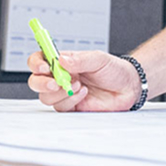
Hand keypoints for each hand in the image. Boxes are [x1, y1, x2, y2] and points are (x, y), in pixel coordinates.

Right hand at [26, 50, 140, 111]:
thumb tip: (61, 60)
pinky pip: (60, 107)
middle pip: (36, 81)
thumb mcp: (99, 59)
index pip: (41, 60)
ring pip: (46, 96)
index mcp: (64, 61)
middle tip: (56, 83)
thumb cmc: (114, 70)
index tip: (45, 67)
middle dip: (42, 83)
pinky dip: (71, 100)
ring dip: (61, 92)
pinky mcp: (72, 106)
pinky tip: (84, 93)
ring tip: (79, 85)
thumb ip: (80, 60)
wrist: (128, 87)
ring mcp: (65, 92)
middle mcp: (61, 77)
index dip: (36, 63)